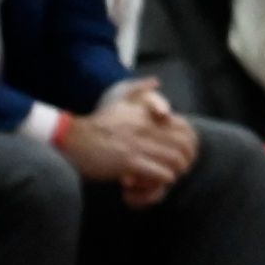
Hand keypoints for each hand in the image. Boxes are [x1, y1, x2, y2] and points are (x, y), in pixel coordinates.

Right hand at [60, 98, 192, 189]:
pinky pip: (160, 174)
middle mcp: (147, 128)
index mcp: (148, 116)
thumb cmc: (97, 124)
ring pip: (175, 161)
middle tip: (181, 169)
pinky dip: (161, 181)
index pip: (185, 128)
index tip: (187, 153)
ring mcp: (139, 145)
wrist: (72, 138)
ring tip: (168, 177)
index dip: (191, 144)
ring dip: (175, 172)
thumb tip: (156, 82)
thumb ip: (139, 90)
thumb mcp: (120, 101)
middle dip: (187, 160)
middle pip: (185, 145)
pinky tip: (154, 183)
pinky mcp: (129, 162)